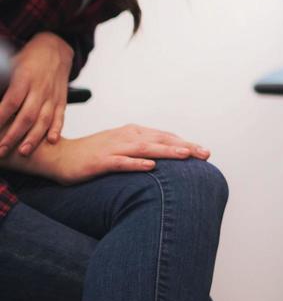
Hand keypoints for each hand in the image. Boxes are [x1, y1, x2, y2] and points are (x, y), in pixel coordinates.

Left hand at [0, 32, 74, 157]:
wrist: (57, 47)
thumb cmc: (29, 56)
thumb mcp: (10, 62)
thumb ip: (0, 78)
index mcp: (25, 78)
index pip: (11, 101)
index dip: (0, 117)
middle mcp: (40, 88)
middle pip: (27, 115)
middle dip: (13, 135)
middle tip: (1, 150)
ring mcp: (53, 95)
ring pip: (44, 119)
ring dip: (34, 137)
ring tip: (23, 152)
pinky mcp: (62, 99)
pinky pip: (60, 115)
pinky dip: (57, 128)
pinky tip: (51, 140)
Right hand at [23, 125, 209, 184]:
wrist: (59, 155)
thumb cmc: (95, 153)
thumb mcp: (122, 148)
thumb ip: (143, 150)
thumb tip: (167, 159)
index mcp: (134, 133)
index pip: (166, 137)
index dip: (186, 144)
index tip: (206, 153)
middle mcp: (127, 136)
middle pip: (161, 140)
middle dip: (185, 147)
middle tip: (205, 154)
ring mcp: (114, 148)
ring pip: (145, 148)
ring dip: (167, 151)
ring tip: (186, 155)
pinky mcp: (100, 161)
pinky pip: (120, 162)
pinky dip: (136, 163)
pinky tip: (150, 167)